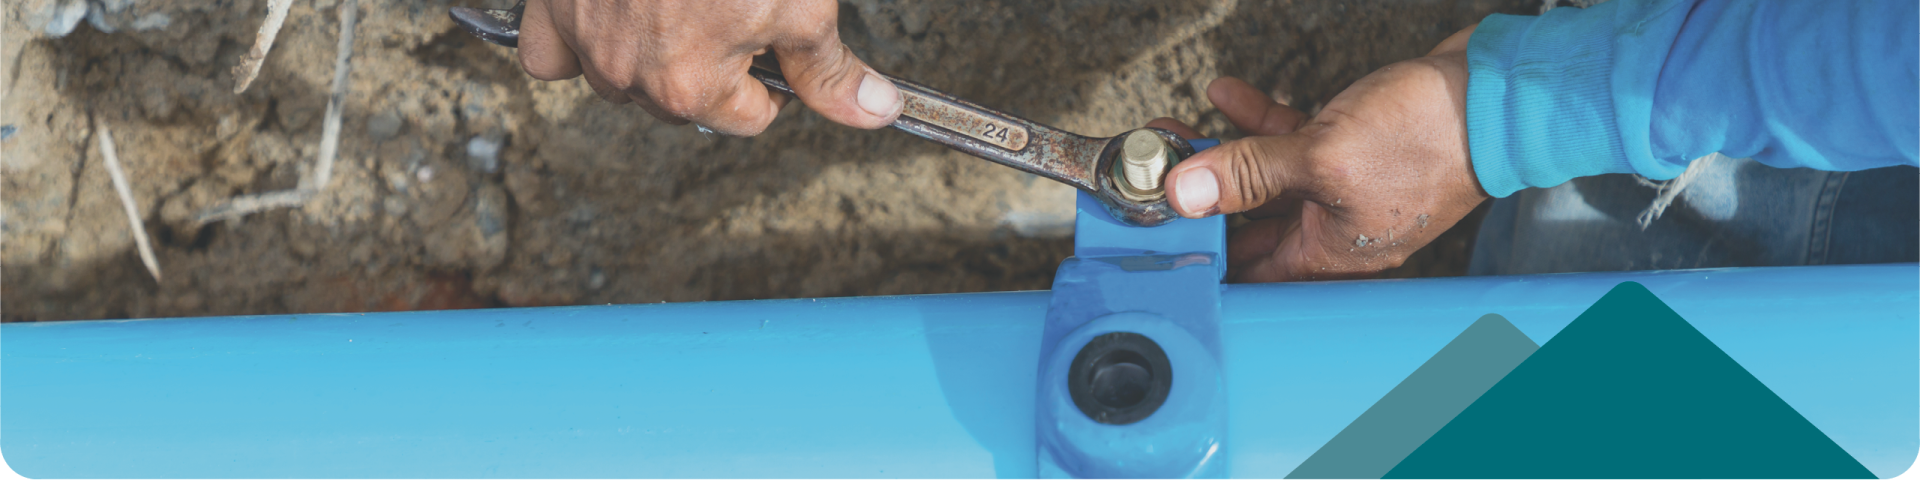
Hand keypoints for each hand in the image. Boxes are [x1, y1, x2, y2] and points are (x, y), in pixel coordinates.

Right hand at [517, 0, 902, 134]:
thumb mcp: (801, 4)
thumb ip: (829, 69)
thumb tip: (873, 113)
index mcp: (690, 88)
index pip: (748, 118)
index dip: (774, 78)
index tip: (775, 39)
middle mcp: (626, 75)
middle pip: (684, 102)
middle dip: (712, 65)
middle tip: (728, 8)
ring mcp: (583, 40)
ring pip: (621, 79)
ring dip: (649, 55)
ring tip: (680, 5)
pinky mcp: (553, 6)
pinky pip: (553, 53)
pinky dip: (577, 44)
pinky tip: (614, 19)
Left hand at [1148, 26, 1486, 281]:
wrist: (1500, 93)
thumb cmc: (1432, 137)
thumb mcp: (1323, 156)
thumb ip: (1248, 174)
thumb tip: (1183, 192)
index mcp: (1331, 253)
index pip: (1247, 268)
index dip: (1199, 250)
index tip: (1155, 225)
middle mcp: (1334, 228)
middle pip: (1247, 220)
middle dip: (1197, 193)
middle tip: (1152, 169)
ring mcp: (1342, 187)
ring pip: (1264, 176)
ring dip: (1219, 151)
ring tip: (1174, 128)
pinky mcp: (1351, 147)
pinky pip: (1291, 140)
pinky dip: (1257, 120)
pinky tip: (1225, 94)